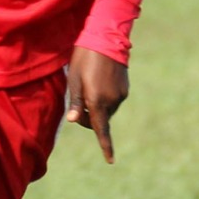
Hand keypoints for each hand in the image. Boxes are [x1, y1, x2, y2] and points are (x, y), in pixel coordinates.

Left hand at [64, 46, 128, 162]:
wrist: (106, 38)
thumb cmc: (84, 59)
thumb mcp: (73, 80)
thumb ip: (75, 102)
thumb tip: (73, 121)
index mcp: (97, 101)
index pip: (100, 130)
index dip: (106, 147)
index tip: (110, 161)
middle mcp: (112, 101)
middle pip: (99, 121)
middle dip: (88, 118)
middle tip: (76, 103)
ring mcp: (120, 95)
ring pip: (106, 111)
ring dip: (96, 107)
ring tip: (88, 85)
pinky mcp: (125, 89)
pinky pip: (113, 101)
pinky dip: (104, 99)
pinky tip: (98, 82)